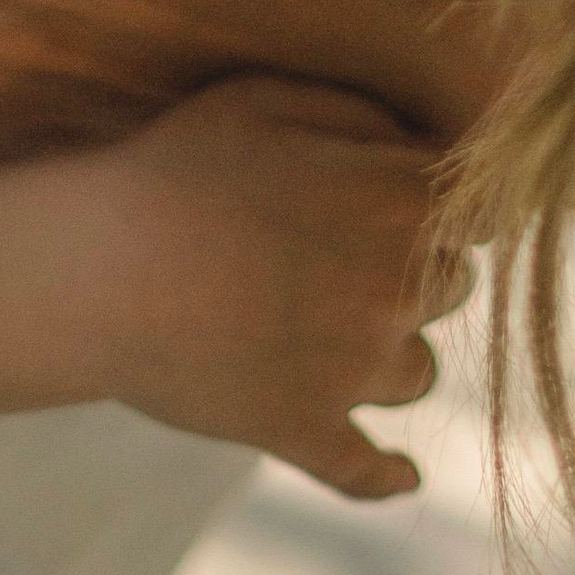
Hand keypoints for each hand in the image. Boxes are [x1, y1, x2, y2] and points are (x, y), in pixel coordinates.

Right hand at [92, 73, 467, 500]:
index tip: (411, 206)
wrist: (97, 265)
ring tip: (331, 332)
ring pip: (418, 373)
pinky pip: (368, 470)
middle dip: (414, 271)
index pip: (476, 212)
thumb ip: (368, 116)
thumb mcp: (272, 99)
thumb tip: (430, 144)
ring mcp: (353, 370)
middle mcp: (394, 290)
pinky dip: (387, 475)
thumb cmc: (181, 166)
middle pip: (453, 287)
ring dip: (389, 353)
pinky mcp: (306, 430)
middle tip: (350, 255)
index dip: (444, 209)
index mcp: (397, 201)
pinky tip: (402, 473)